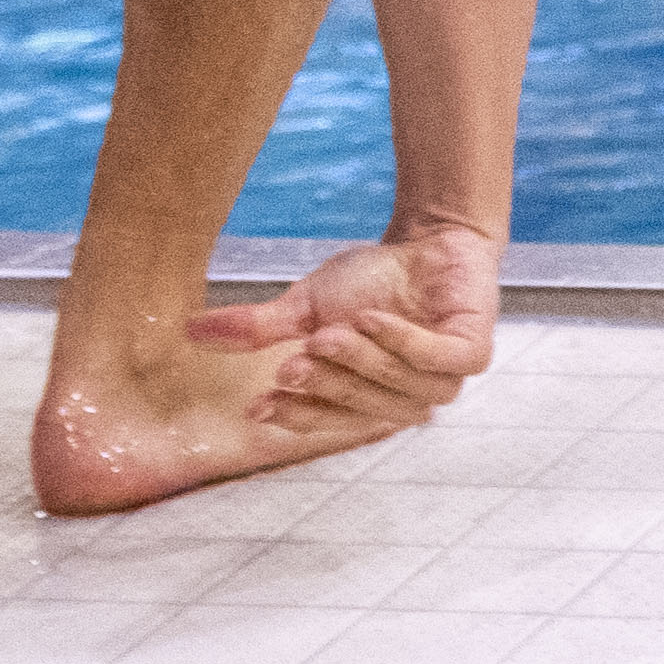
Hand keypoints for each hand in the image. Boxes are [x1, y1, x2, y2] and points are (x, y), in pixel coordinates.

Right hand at [181, 217, 502, 460]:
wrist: (430, 240)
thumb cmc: (371, 281)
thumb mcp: (307, 307)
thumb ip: (259, 326)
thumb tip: (191, 331)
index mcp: (365, 401)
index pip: (326, 422)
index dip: (293, 417)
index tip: (257, 404)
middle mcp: (406, 400)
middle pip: (359, 408)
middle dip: (324, 386)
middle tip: (291, 363)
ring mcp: (444, 380)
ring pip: (397, 388)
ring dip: (360, 362)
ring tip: (328, 333)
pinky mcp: (473, 352)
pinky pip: (436, 360)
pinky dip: (401, 342)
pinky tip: (371, 319)